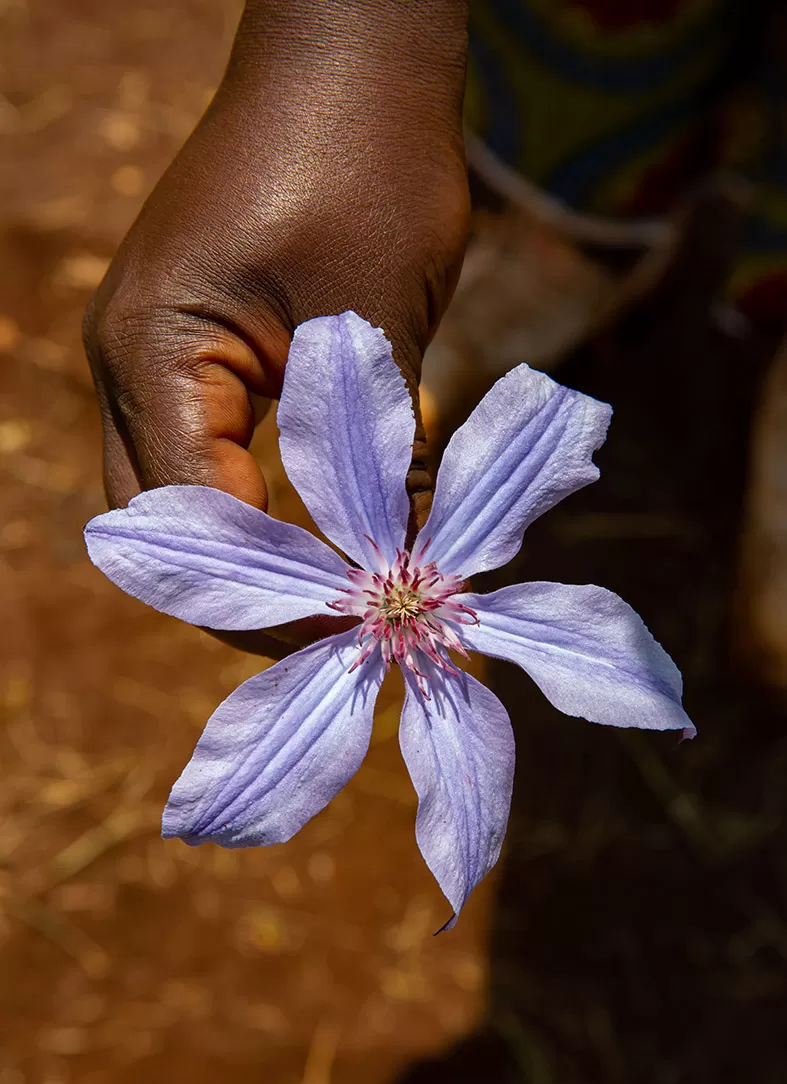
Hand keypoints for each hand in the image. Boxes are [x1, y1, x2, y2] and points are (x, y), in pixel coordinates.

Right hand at [83, 0, 468, 657]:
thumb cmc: (365, 160)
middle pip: (169, 522)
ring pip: (190, 490)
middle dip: (250, 585)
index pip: (194, 521)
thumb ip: (372, 448)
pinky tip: (337, 511)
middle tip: (337, 631)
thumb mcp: (373, 322)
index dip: (267, 592)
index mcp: (153, 354)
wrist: (352, 51)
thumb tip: (396, 552)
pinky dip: (272, 493)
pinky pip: (218, 445)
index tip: (348, 632)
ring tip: (339, 587)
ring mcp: (158, 350)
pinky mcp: (199, 341)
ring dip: (260, 543)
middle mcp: (133, 360)